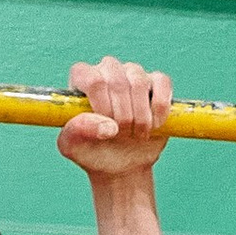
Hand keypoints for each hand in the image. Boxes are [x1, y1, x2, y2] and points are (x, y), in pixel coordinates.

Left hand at [58, 55, 171, 180]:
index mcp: (82, 78)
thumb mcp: (73, 147)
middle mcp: (107, 70)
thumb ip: (76, 131)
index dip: (103, 106)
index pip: (93, 79)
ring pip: (139, 82)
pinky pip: (162, 83)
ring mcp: (133, 73)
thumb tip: (106, 125)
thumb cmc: (92, 151)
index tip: (106, 127)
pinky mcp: (157, 83)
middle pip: (117, 81)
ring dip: (141, 116)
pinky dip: (160, 109)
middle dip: (122, 116)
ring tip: (136, 133)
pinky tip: (154, 124)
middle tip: (120, 135)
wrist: (119, 165)